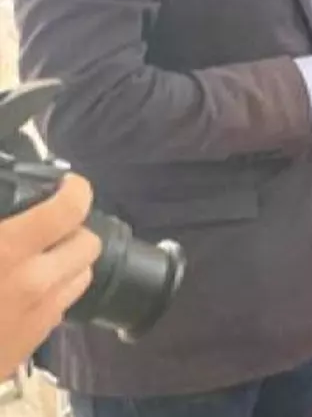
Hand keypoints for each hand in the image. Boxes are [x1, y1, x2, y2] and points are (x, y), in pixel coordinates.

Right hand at [0, 174, 101, 374]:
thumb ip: (1, 220)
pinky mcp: (39, 339)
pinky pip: (63, 304)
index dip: (74, 189)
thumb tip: (8, 209)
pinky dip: (54, 291)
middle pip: (89, 242)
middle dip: (73, 229)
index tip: (63, 185)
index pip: (71, 208)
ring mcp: (42, 313)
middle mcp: (37, 281)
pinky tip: (23, 290)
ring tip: (37, 258)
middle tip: (45, 227)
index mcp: (10, 251)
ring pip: (82, 273)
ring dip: (67, 261)